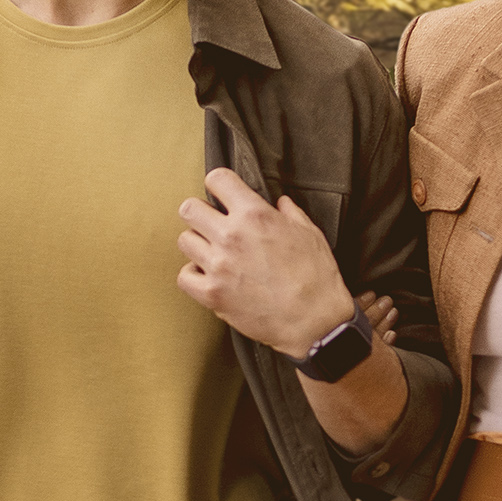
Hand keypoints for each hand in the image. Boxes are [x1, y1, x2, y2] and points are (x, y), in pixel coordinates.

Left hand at [173, 162, 355, 358]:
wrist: (315, 321)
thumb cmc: (316, 278)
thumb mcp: (310, 234)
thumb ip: (290, 213)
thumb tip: (280, 203)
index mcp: (254, 215)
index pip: (217, 179)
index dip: (219, 184)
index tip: (222, 193)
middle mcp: (231, 236)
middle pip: (189, 209)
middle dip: (200, 213)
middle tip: (213, 223)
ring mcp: (218, 266)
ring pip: (184, 241)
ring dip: (198, 244)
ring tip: (213, 252)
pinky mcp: (212, 294)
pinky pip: (184, 276)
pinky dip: (194, 275)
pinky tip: (209, 275)